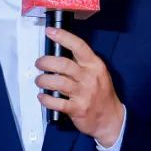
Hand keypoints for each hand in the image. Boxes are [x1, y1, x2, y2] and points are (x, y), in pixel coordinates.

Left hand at [36, 26, 124, 145]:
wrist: (111, 119)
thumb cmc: (102, 94)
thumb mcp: (98, 73)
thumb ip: (82, 64)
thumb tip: (58, 54)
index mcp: (95, 65)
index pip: (79, 46)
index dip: (63, 37)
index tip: (50, 32)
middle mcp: (89, 78)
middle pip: (63, 64)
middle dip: (46, 62)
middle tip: (39, 63)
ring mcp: (84, 94)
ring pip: (58, 82)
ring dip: (43, 80)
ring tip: (39, 80)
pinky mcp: (77, 109)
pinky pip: (56, 102)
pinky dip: (45, 99)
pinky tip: (42, 96)